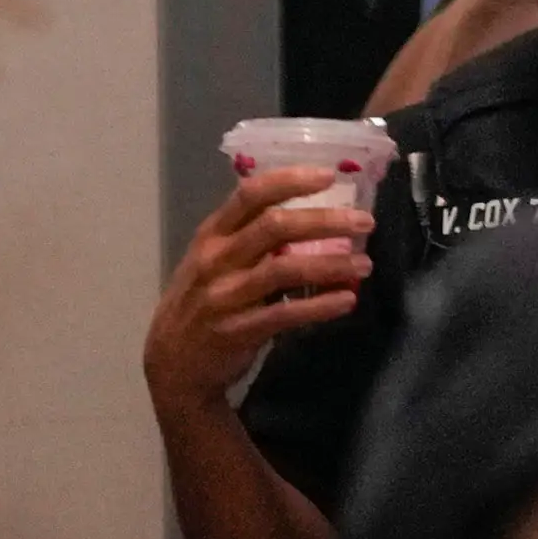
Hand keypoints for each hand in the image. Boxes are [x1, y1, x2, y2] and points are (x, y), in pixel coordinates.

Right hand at [144, 168, 372, 417]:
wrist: (172, 363)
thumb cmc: (202, 301)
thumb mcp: (215, 261)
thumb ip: (252, 238)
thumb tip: (316, 217)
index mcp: (212, 235)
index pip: (250, 195)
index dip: (290, 181)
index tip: (329, 175)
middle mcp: (216, 260)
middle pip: (274, 227)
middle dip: (324, 220)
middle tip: (365, 222)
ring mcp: (224, 296)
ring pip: (284, 269)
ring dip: (331, 265)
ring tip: (365, 264)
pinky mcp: (236, 331)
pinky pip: (285, 313)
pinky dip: (319, 305)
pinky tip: (346, 300)